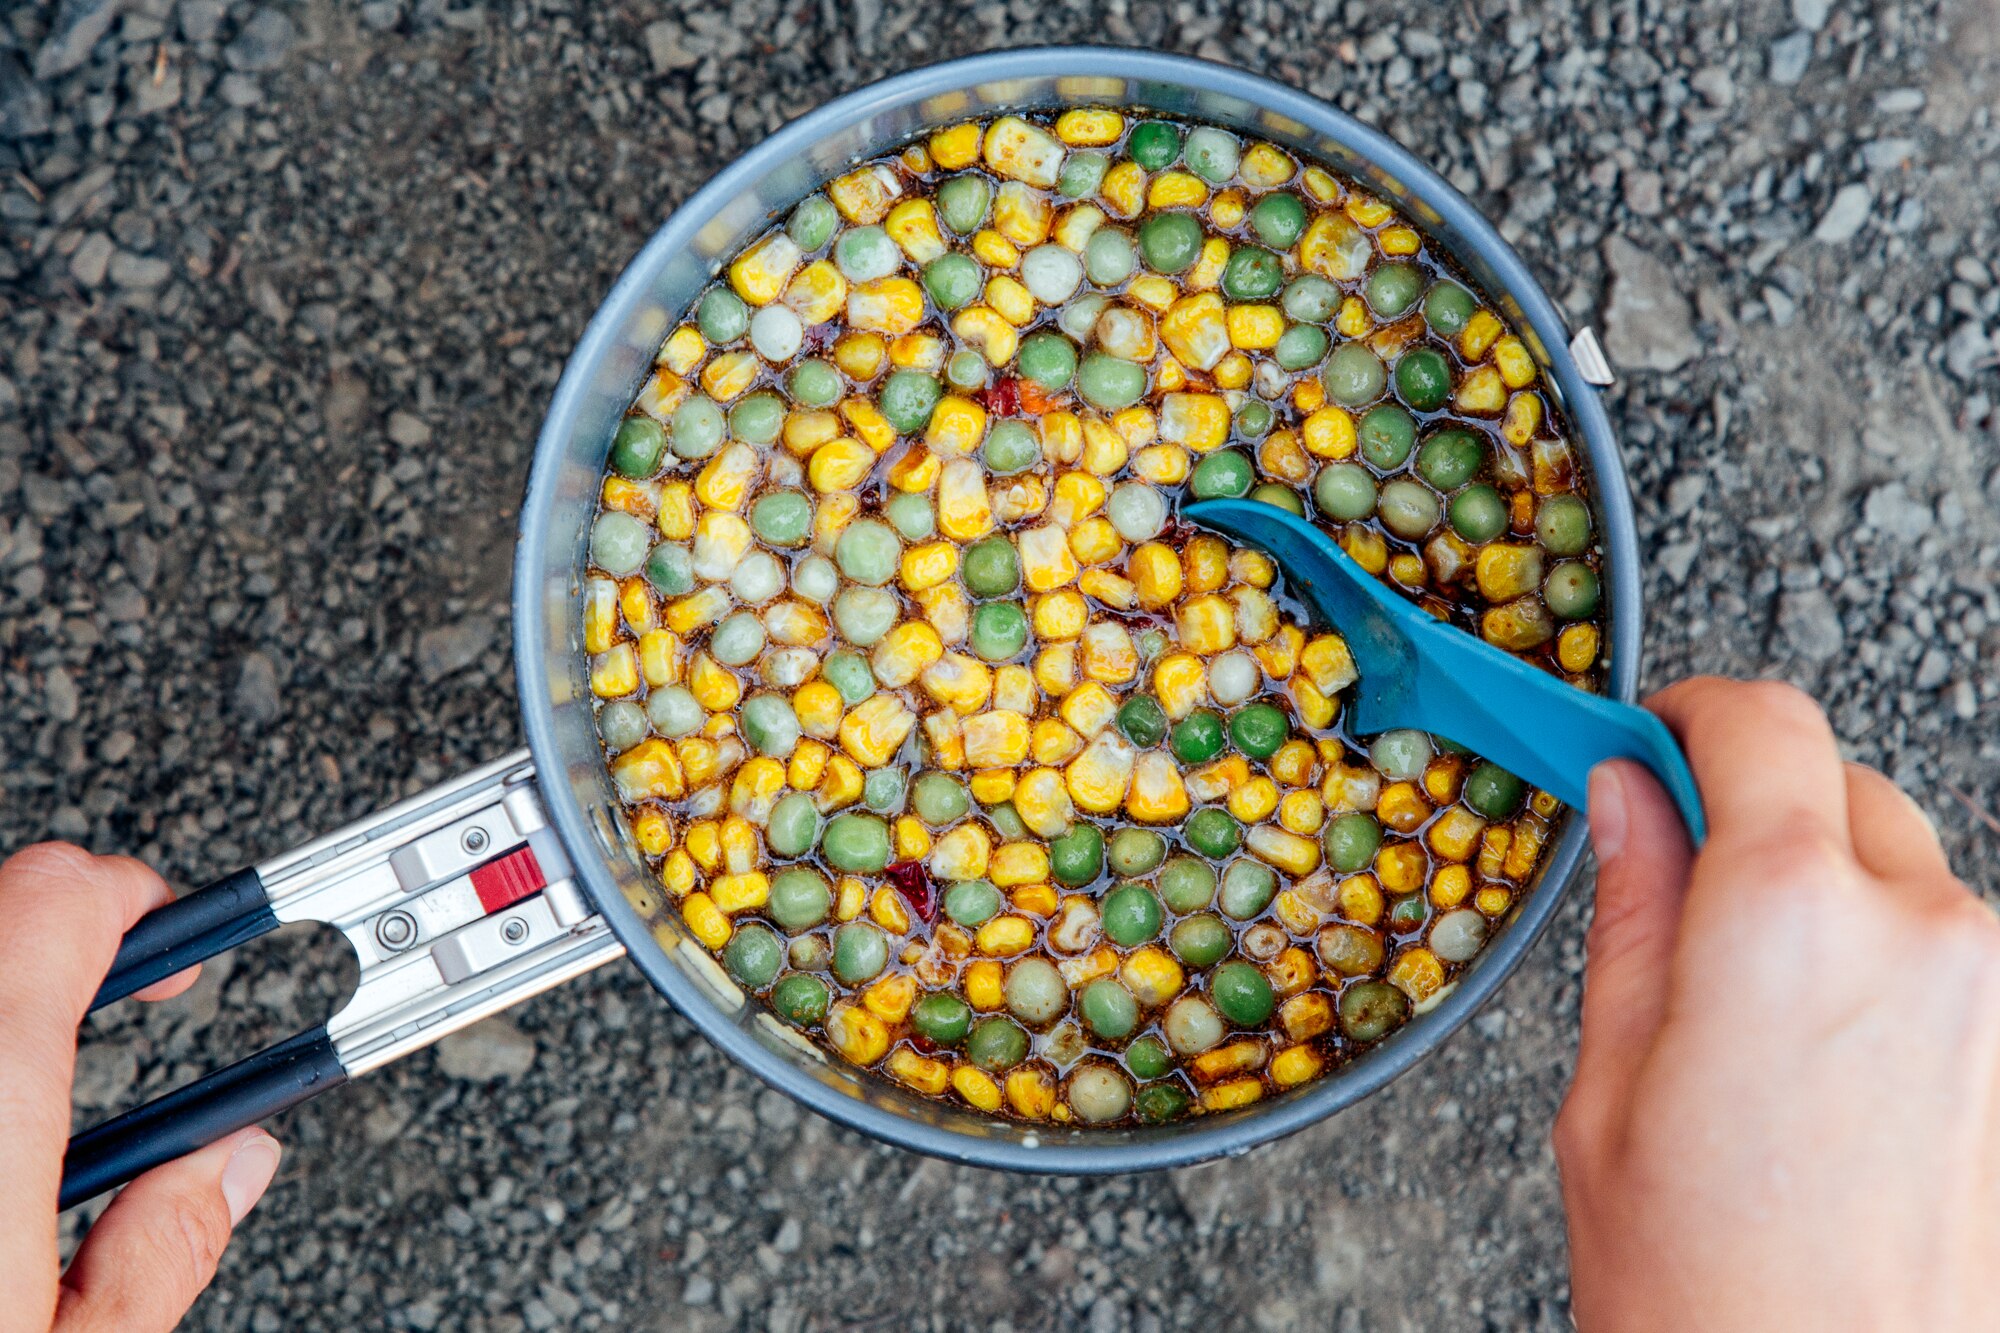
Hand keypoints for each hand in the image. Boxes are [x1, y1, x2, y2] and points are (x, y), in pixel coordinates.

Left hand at [1, 844, 280, 1332]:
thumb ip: (162, 1248)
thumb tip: (231, 1168)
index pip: (65, 895)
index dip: (140, 899)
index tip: (182, 947)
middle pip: (3, 914)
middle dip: (70, 946)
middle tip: (121, 1003)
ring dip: (14, 1011)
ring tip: (49, 1087)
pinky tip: (1, 1146)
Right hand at [1557, 678, 1994, 1330]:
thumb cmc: (1710, 1295)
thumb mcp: (1613, 1090)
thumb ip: (1636, 913)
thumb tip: (1628, 797)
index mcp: (1786, 921)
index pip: (1759, 723)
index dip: (1691, 714)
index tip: (1648, 740)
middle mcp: (1922, 934)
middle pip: (1836, 785)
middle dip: (1754, 810)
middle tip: (1680, 887)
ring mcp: (1995, 996)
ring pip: (1901, 869)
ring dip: (1827, 893)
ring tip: (1754, 1018)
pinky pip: (1949, 953)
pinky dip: (1885, 964)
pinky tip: (1822, 1066)